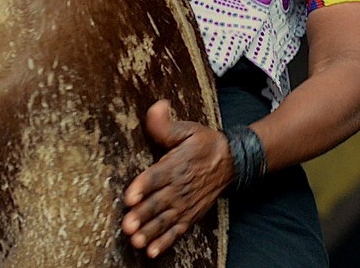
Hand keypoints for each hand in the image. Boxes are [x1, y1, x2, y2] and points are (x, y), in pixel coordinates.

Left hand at [121, 100, 233, 257]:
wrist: (231, 162)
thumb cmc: (204, 144)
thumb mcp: (187, 130)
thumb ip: (166, 125)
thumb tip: (156, 107)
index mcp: (175, 165)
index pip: (156, 176)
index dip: (142, 186)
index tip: (129, 196)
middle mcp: (179, 187)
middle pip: (158, 202)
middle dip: (142, 215)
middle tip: (128, 225)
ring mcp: (184, 204)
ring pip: (165, 220)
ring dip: (150, 231)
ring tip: (136, 240)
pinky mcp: (190, 215)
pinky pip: (177, 231)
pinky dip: (165, 242)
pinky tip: (152, 252)